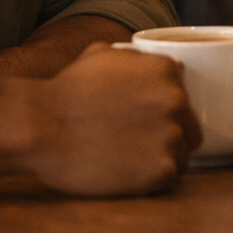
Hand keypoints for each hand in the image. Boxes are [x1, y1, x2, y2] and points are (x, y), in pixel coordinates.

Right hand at [21, 43, 200, 194]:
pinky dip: (150, 177)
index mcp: (167, 71)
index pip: (183, 96)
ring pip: (181, 154)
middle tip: (134, 141)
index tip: (141, 117)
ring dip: (159, 157)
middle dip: (167, 134)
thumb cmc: (67, 90)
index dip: (162, 110)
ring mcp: (171, 136)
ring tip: (127, 156)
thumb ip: (140, 59)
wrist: (42, 125)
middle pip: (189, 127)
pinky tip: (125, 169)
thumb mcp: (102, 54)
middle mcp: (176, 101)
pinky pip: (169, 177)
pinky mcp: (161, 171)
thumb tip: (168, 62)